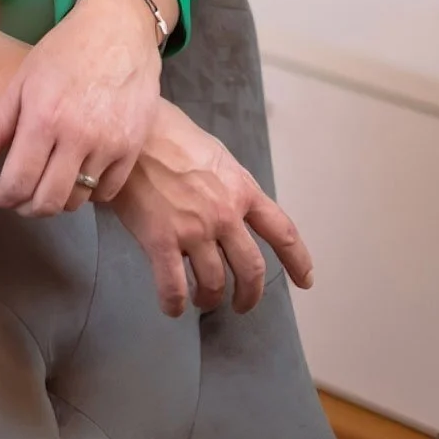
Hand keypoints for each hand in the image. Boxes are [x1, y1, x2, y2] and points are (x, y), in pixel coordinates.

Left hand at [0, 0, 161, 215]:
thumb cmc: (64, 51)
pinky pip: (107, 191)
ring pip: (77, 200)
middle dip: (25, 206)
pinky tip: (77, 172)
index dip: (1, 197)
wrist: (118, 28)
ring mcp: (110, 143)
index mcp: (44, 118)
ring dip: (56, 198)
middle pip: (47, 202)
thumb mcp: (21, 83)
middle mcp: (78, 136)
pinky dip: (89, 192)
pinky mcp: (133, 146)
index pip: (17, 183)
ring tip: (47, 179)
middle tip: (18, 194)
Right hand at [111, 99, 313, 317]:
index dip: (297, 260)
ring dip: (210, 299)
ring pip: (214, 283)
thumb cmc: (170, 135)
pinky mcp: (161, 241)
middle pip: (251, 269)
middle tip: (241, 304)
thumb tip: (233, 208)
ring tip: (201, 299)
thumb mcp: (215, 155)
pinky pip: (173, 288)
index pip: (282, 231)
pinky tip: (172, 307)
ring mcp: (194, 230)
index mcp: (242, 190)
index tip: (305, 280)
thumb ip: (230, 185)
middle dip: (250, 294)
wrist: (133, 132)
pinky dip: (174, 305)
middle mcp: (225, 214)